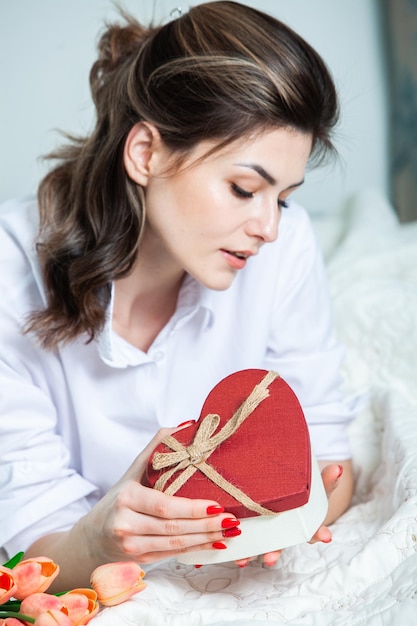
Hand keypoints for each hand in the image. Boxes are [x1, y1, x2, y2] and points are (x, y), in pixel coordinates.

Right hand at [82, 427, 240, 564]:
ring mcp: (132, 546)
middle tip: (232, 520)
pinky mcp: (140, 561)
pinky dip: (195, 549)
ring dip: (205, 539)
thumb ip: (158, 446)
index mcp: (127, 497)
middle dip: (206, 525)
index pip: (164, 505)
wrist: (93, 535)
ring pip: (175, 544)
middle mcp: (126, 524)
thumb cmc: (119, 498)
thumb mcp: (133, 470)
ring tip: (229, 532)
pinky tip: (214, 543)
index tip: (216, 505)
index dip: (192, 508)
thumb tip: (187, 425)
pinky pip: (172, 554)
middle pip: (173, 527)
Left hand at [234, 461, 350, 567]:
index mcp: (304, 524)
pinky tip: (232, 552)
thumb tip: (337, 469)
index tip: (325, 535)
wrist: (287, 492)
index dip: (319, 533)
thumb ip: (326, 480)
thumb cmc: (302, 493)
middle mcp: (286, 533)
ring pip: (260, 546)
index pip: (314, 530)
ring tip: (244, 560)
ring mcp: (269, 534)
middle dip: (275, 552)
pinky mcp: (253, 530)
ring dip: (251, 553)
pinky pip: (246, 540)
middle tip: (270, 559)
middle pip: (281, 544)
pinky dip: (238, 547)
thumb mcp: (315, 486)